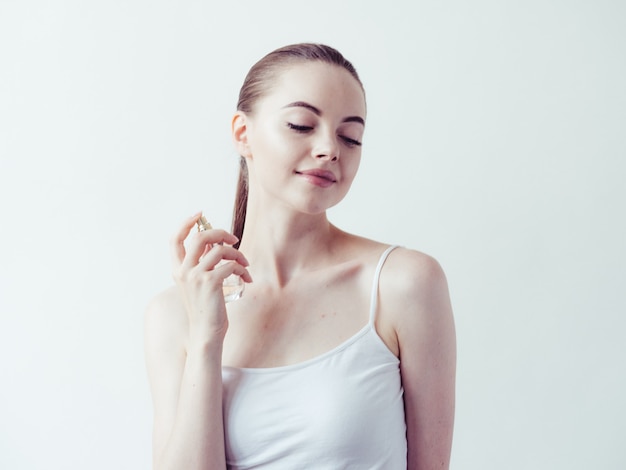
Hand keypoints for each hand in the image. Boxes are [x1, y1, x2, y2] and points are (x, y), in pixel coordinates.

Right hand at [170, 212, 251, 343]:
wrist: (206, 332)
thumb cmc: (206, 308)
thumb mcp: (199, 283)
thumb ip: (203, 262)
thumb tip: (214, 242)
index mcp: (178, 270)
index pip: (175, 239)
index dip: (186, 223)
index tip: (200, 214)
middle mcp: (183, 271)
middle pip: (199, 237)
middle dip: (220, 233)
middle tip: (233, 239)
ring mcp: (195, 277)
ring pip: (219, 250)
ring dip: (237, 254)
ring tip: (245, 263)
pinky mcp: (210, 283)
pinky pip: (230, 265)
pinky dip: (242, 268)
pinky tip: (247, 278)